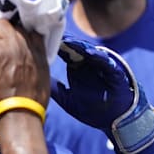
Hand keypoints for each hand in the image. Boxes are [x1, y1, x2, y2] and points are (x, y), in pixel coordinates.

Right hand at [0, 2, 48, 107]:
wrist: (21, 114)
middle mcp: (14, 44)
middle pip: (2, 23)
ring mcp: (30, 47)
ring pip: (20, 27)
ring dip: (14, 33)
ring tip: (13, 44)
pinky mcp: (42, 54)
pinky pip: (35, 36)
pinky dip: (29, 38)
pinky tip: (26, 44)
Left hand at [51, 38, 153, 153]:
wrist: (116, 120)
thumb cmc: (93, 110)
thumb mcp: (69, 101)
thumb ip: (56, 90)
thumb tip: (37, 82)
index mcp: (77, 67)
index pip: (64, 52)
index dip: (55, 47)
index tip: (41, 40)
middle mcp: (89, 64)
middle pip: (76, 48)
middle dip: (65, 41)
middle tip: (52, 33)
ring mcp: (103, 66)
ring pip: (90, 52)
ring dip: (79, 46)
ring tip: (68, 41)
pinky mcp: (115, 72)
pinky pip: (107, 62)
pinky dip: (99, 57)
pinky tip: (90, 53)